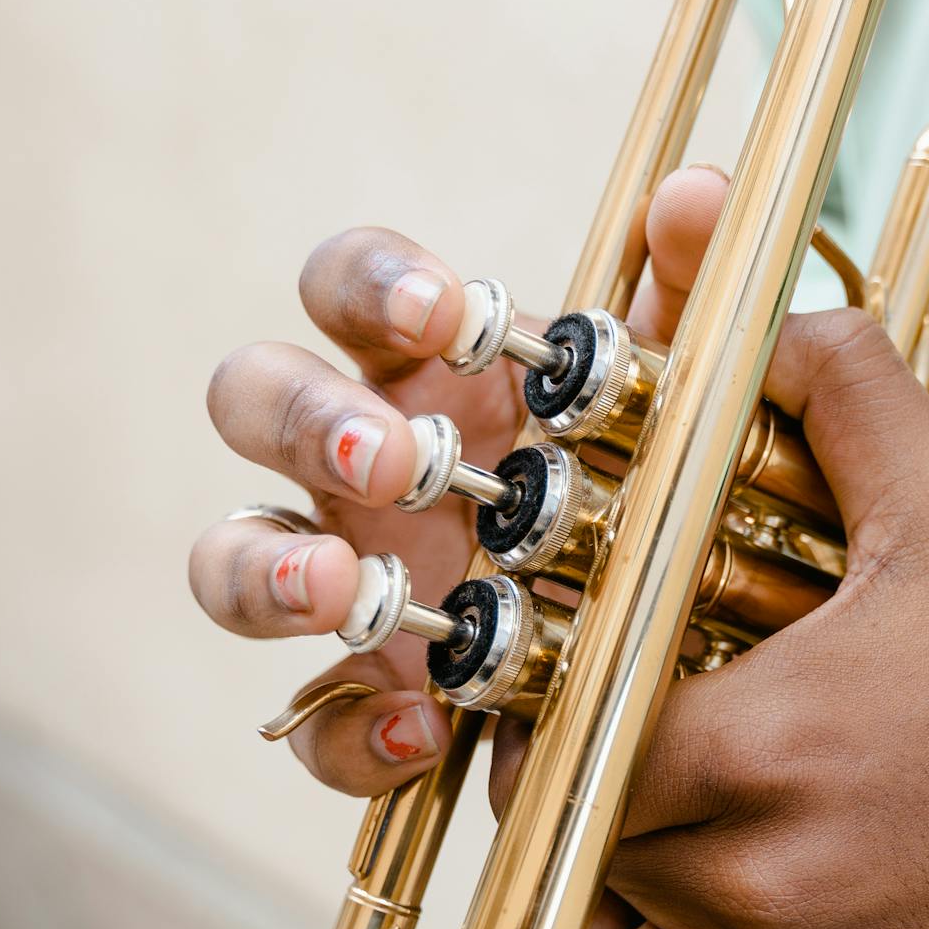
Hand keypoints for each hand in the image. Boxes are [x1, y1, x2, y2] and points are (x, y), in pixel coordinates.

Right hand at [186, 168, 730, 793]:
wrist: (686, 634)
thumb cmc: (652, 490)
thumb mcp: (678, 401)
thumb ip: (686, 298)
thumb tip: (696, 193)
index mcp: (426, 371)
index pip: (347, 288)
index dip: (371, 285)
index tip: (443, 313)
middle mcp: (362, 461)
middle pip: (254, 400)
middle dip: (305, 417)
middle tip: (391, 457)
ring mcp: (350, 578)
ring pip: (232, 558)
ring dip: (268, 571)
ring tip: (345, 590)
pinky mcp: (371, 697)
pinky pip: (316, 725)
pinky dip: (351, 735)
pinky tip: (425, 732)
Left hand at [188, 167, 928, 928]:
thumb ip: (835, 385)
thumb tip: (751, 286)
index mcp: (771, 747)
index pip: (563, 743)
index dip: (535, 712)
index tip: (551, 689)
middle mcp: (764, 889)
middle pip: (562, 861)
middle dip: (549, 808)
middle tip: (572, 765)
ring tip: (591, 874)